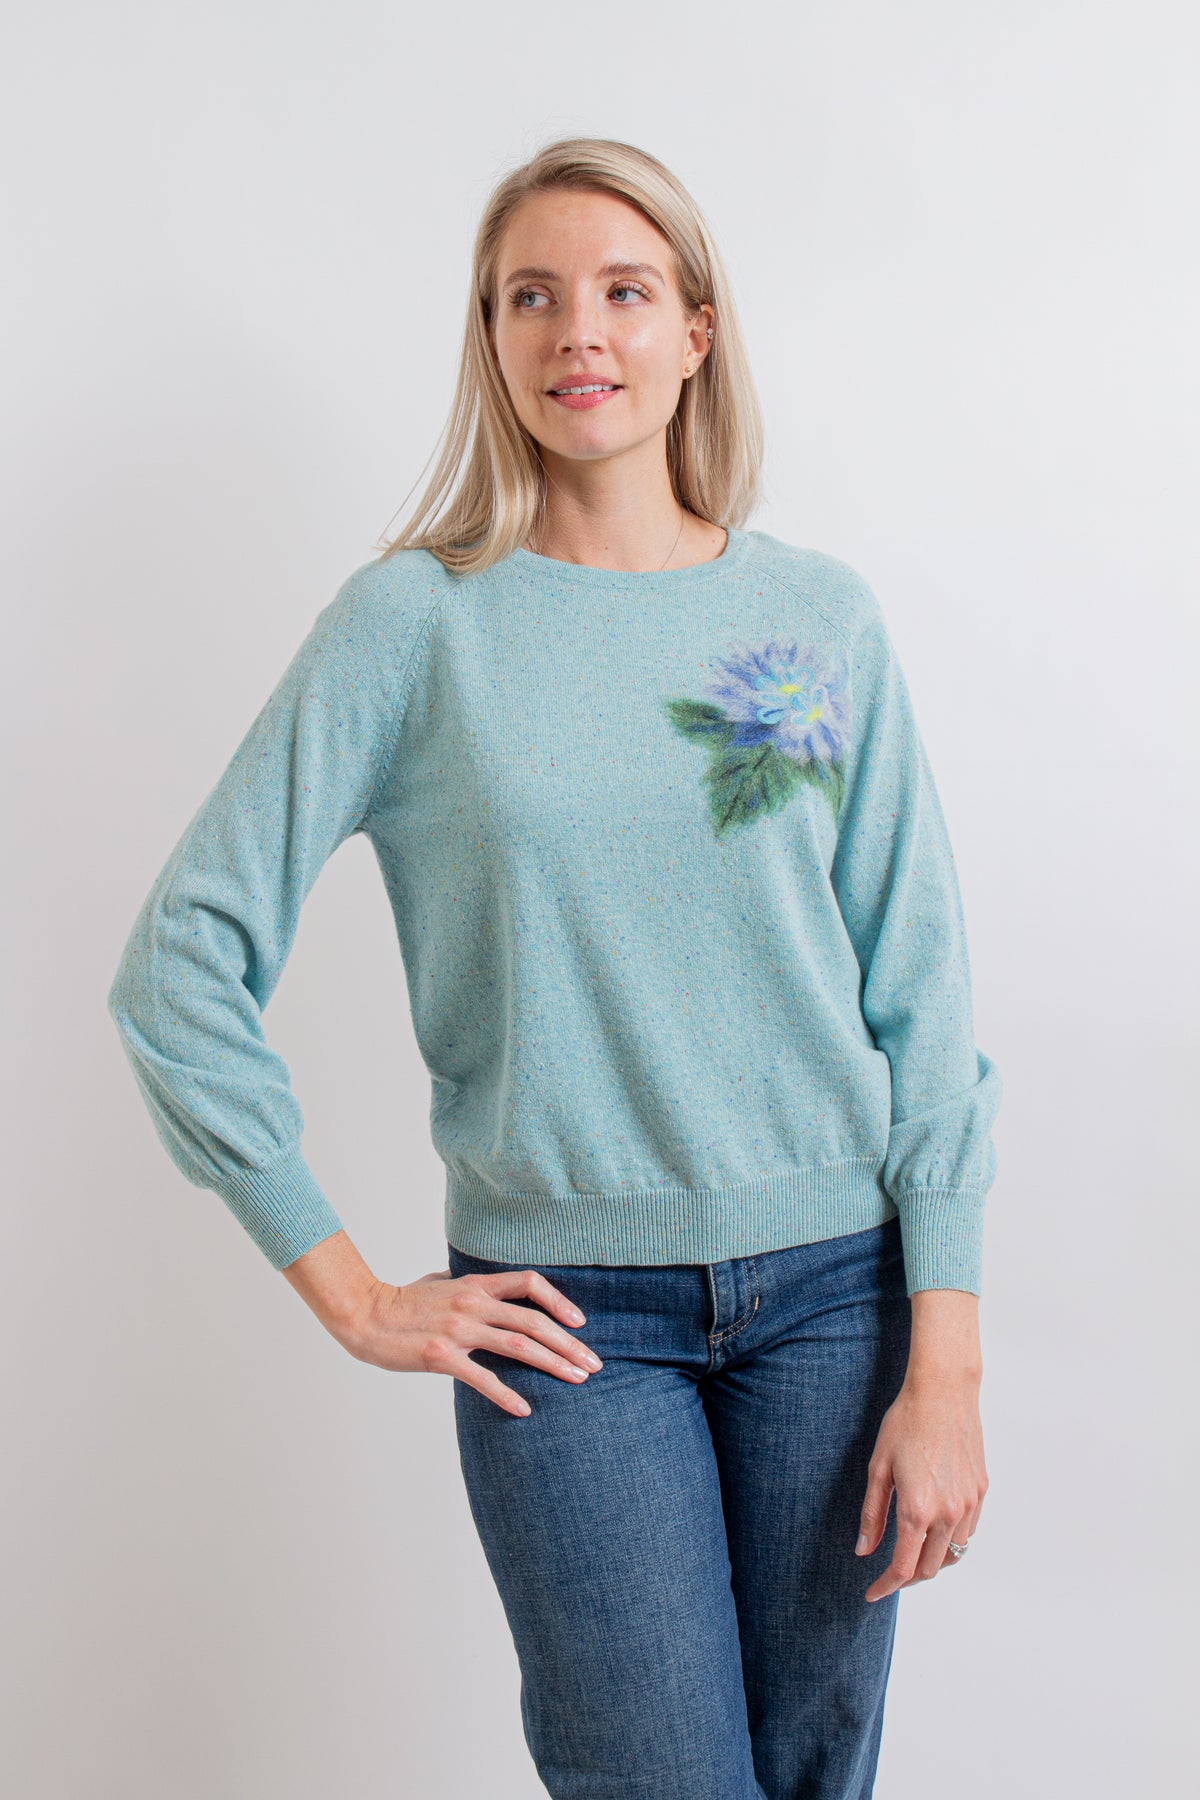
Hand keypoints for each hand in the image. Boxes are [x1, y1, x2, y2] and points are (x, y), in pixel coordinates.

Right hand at [348, 1266, 603, 1416]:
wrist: (364, 1314)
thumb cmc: (401, 1301)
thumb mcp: (439, 1282)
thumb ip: (465, 1285)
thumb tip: (485, 1288)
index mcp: (475, 1284)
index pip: (529, 1283)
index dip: (559, 1301)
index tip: (580, 1323)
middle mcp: (472, 1303)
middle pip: (533, 1321)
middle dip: (568, 1343)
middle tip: (593, 1364)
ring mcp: (458, 1329)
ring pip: (518, 1345)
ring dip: (552, 1363)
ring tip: (577, 1379)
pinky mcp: (440, 1355)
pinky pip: (481, 1377)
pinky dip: (506, 1394)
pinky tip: (524, 1409)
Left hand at [855, 1369, 987, 1601]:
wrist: (944, 1392)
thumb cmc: (905, 1424)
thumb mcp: (878, 1468)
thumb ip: (872, 1515)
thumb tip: (863, 1551)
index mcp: (918, 1510)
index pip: (903, 1567)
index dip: (886, 1586)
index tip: (872, 1592)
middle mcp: (948, 1513)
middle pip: (931, 1567)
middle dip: (908, 1576)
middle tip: (888, 1572)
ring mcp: (969, 1504)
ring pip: (953, 1553)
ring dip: (932, 1561)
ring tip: (912, 1553)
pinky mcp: (981, 1491)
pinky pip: (967, 1531)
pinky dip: (951, 1540)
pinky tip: (935, 1529)